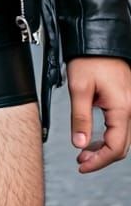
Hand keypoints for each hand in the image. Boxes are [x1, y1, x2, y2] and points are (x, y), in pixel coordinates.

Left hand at [67, 56, 130, 172]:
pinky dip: (108, 136)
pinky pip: (121, 126)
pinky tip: (94, 137)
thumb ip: (80, 118)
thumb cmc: (89, 59)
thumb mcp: (79, 88)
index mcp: (123, 109)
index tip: (82, 166)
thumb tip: (80, 144)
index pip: (115, 148)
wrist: (98, 39)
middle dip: (101, 158)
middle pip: (121, 146)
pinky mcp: (126, 101)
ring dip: (104, 148)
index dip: (98, 161)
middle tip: (81, 161)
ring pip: (122, 137)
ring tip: (84, 151)